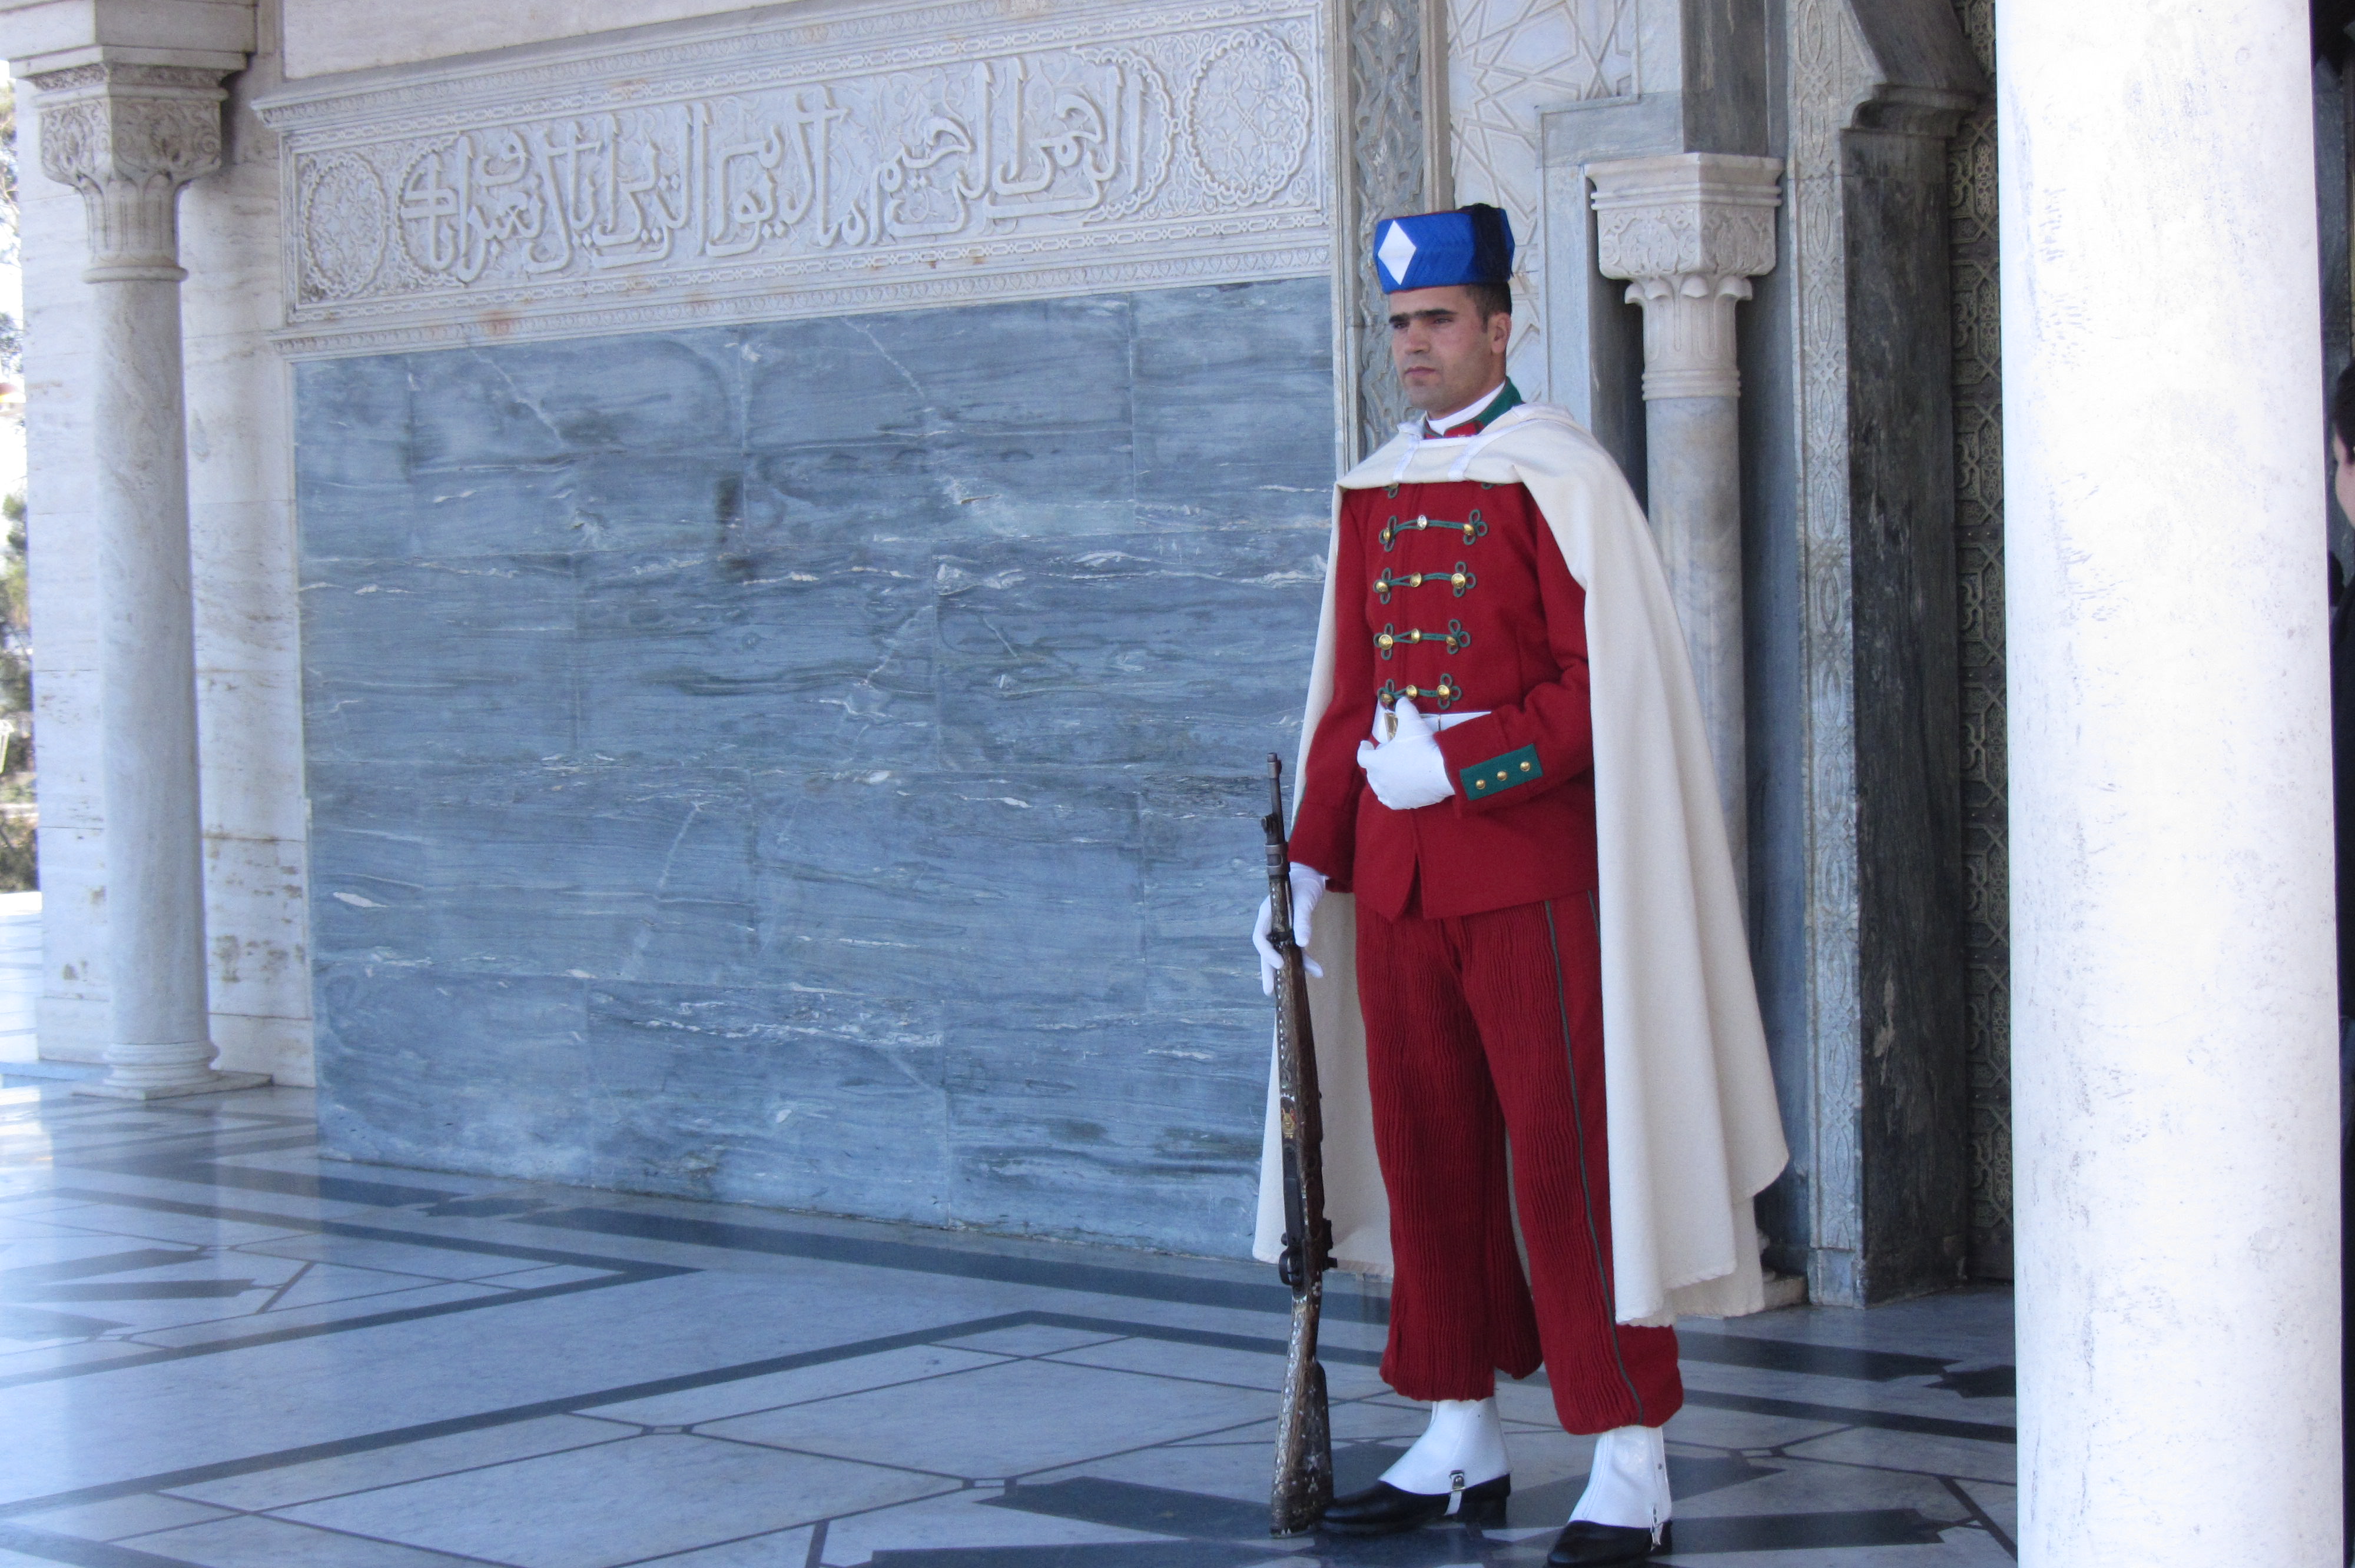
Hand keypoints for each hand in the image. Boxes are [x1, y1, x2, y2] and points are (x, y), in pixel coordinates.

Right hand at [1253, 863, 1327, 995]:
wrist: (1311, 875)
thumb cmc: (1305, 884)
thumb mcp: (1305, 901)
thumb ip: (1303, 921)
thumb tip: (1303, 943)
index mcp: (1267, 914)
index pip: (1260, 937)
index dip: (1267, 953)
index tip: (1280, 964)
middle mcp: (1271, 923)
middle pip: (1266, 951)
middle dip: (1268, 970)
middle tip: (1269, 990)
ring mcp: (1281, 929)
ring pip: (1280, 953)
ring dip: (1287, 970)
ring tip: (1289, 989)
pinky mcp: (1292, 932)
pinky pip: (1295, 949)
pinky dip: (1305, 961)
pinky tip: (1316, 971)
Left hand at [1355, 698, 1453, 810]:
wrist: (1443, 772)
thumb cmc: (1422, 746)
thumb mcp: (1412, 722)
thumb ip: (1404, 709)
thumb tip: (1402, 700)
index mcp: (1376, 762)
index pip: (1362, 756)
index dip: (1364, 749)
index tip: (1366, 744)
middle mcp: (1380, 780)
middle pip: (1371, 772)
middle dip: (1375, 763)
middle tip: (1385, 755)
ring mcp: (1391, 793)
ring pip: (1378, 788)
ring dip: (1381, 779)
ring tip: (1388, 773)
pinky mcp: (1403, 803)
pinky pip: (1389, 801)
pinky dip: (1389, 795)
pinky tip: (1394, 791)